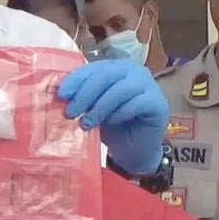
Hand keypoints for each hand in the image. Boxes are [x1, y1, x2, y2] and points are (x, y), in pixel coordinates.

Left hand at [58, 59, 168, 175]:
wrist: (134, 152)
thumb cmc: (112, 127)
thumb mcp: (93, 108)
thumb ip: (82, 97)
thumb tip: (59, 93)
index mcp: (118, 68)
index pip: (95, 67)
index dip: (77, 79)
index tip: (62, 94)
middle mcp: (136, 71)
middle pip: (107, 75)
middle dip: (86, 93)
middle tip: (71, 112)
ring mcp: (150, 86)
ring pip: (121, 89)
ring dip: (100, 106)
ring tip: (86, 123)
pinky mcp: (159, 104)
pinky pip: (136, 104)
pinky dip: (119, 113)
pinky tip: (109, 123)